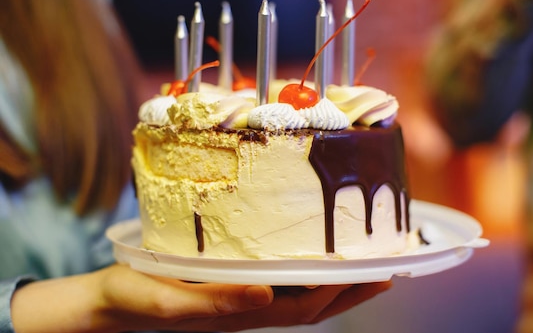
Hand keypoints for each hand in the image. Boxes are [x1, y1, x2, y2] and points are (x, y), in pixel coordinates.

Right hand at [10, 264, 391, 332]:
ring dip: (335, 282)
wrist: (109, 306)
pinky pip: (281, 283)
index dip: (342, 292)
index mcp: (238, 314)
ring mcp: (241, 302)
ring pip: (301, 296)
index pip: (304, 307)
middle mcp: (248, 310)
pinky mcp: (231, 288)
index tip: (374, 270)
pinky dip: (306, 271)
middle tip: (387, 264)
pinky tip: (310, 254)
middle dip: (352, 290)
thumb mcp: (162, 297)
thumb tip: (264, 294)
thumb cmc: (131, 299)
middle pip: (313, 305)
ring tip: (363, 259)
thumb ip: (210, 300)